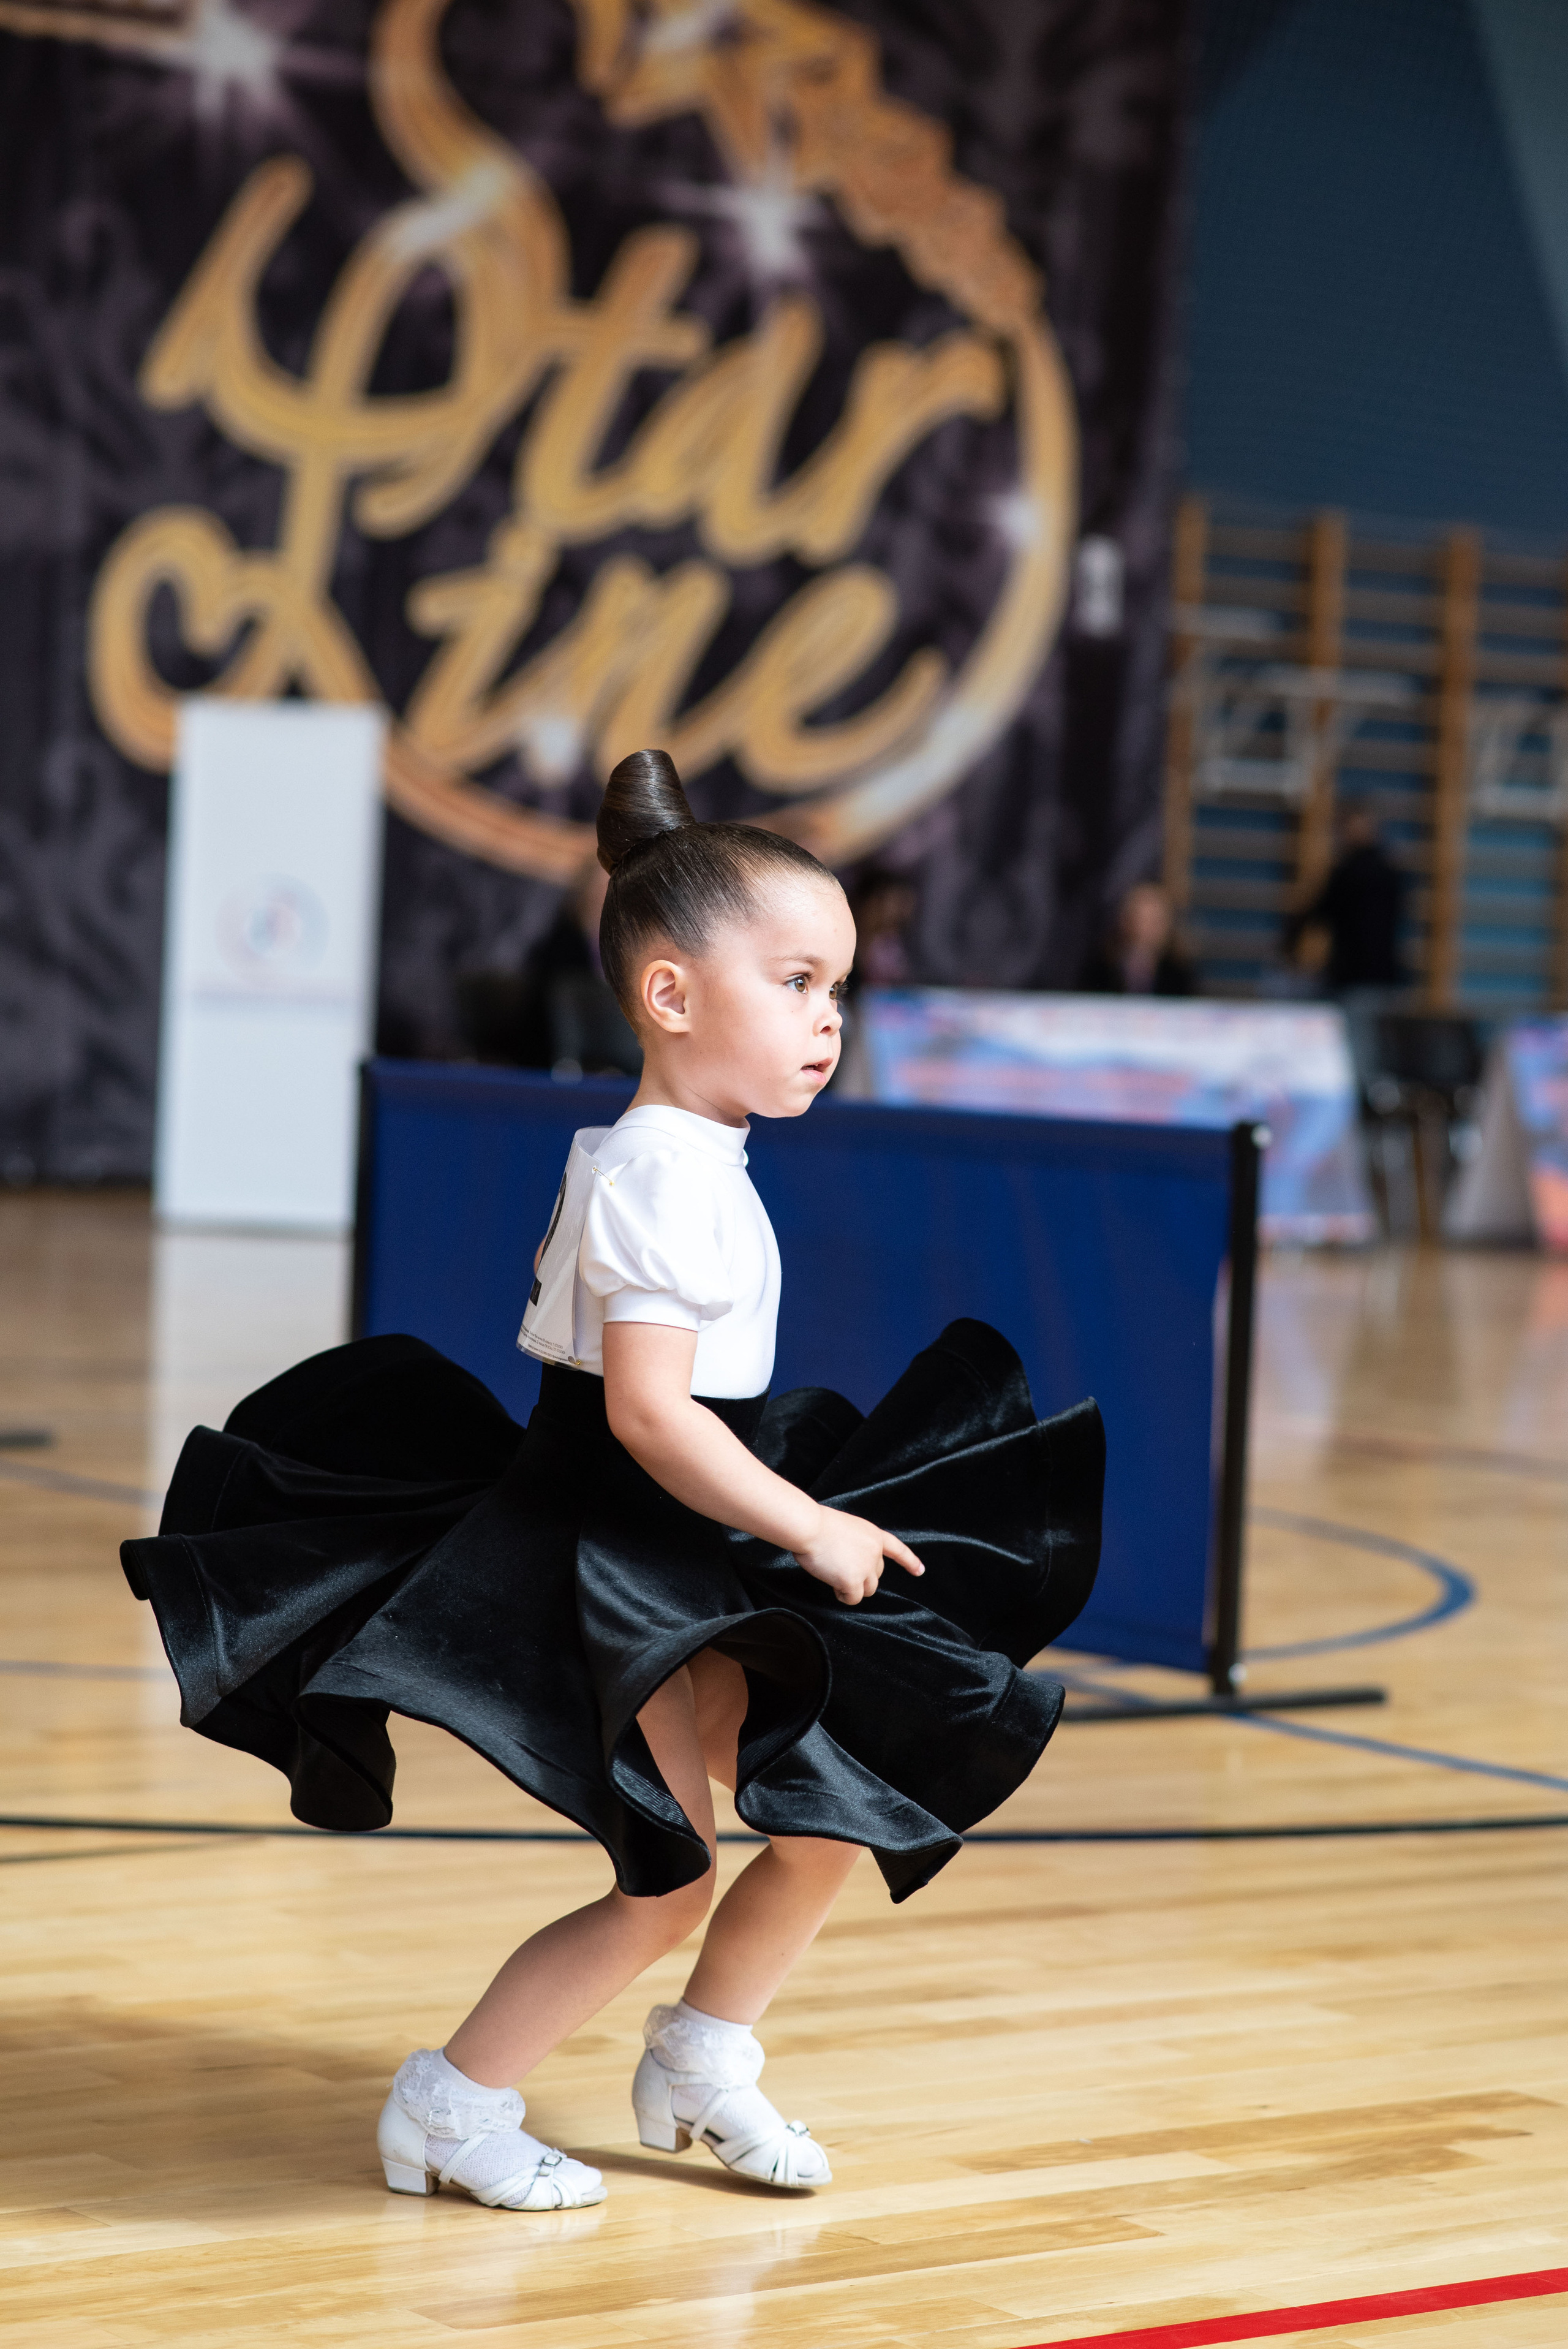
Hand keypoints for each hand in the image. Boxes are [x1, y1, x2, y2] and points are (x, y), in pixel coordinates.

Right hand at [792, 1505, 924, 1605]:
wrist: (809, 1528)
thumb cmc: (817, 1526)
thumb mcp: (847, 1529)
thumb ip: (856, 1545)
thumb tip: (850, 1564)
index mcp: (873, 1535)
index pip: (897, 1549)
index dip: (909, 1561)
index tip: (919, 1571)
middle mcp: (875, 1552)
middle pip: (876, 1576)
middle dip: (860, 1577)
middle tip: (838, 1567)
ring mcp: (866, 1567)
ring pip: (867, 1590)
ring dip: (852, 1587)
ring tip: (833, 1574)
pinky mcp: (854, 1581)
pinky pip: (852, 1599)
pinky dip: (842, 1595)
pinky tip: (831, 1582)